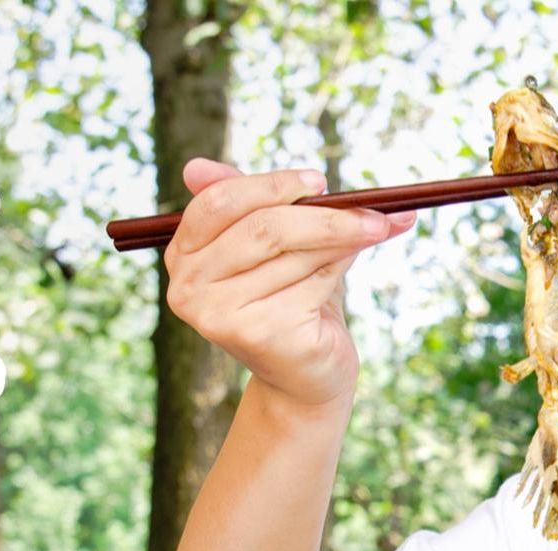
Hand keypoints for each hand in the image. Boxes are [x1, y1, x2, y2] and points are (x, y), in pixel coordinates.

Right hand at [161, 159, 416, 408]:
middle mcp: (189, 287)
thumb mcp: (271, 247)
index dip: (273, 185)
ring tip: (372, 235)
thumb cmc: (292, 302)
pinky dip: (339, 271)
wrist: (307, 377)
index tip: (320, 182)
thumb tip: (194, 165)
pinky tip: (346, 278)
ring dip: (342, 240)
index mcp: (183, 255)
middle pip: (263, 226)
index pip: (219, 202)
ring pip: (294, 253)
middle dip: (326, 215)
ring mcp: (219, 313)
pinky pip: (313, 281)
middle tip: (375, 211)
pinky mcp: (258, 333)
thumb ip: (248, 205)